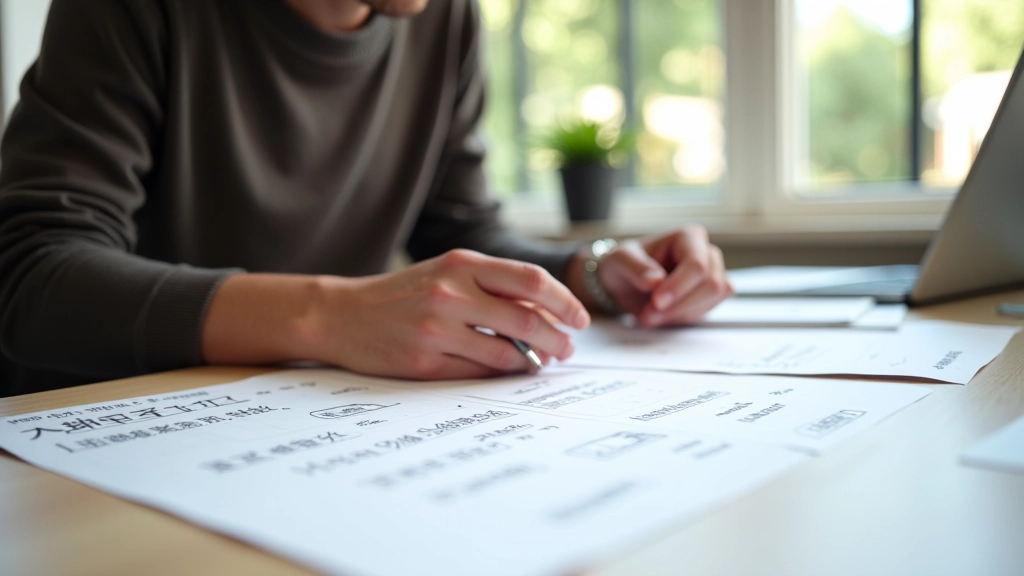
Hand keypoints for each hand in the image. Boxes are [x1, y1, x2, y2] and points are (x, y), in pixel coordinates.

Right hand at [314, 249, 589, 378]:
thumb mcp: (446, 272)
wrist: (342, 314)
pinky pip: (478, 373)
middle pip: (526, 319)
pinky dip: (502, 374)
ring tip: (542, 364)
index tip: (580, 320)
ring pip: (506, 352)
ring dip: (533, 362)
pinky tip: (509, 372)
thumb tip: (548, 313)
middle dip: (557, 338)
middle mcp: (451, 293)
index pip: (530, 281)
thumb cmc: (403, 294)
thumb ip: (491, 285)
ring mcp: (436, 329)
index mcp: (462, 264)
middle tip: (567, 350)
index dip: (564, 302)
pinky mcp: (424, 363)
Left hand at [585, 226, 732, 326]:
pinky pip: (709, 309)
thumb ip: (635, 268)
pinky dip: (685, 317)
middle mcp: (706, 252)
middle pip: (711, 285)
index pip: (697, 265)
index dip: (679, 287)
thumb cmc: (624, 265)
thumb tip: (656, 280)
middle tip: (648, 314)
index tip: (656, 302)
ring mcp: (712, 273)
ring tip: (651, 314)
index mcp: (688, 237)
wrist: (625, 283)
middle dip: (678, 305)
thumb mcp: (618, 261)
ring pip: (713, 299)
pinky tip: (665, 314)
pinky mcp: (711, 294)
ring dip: (680, 313)